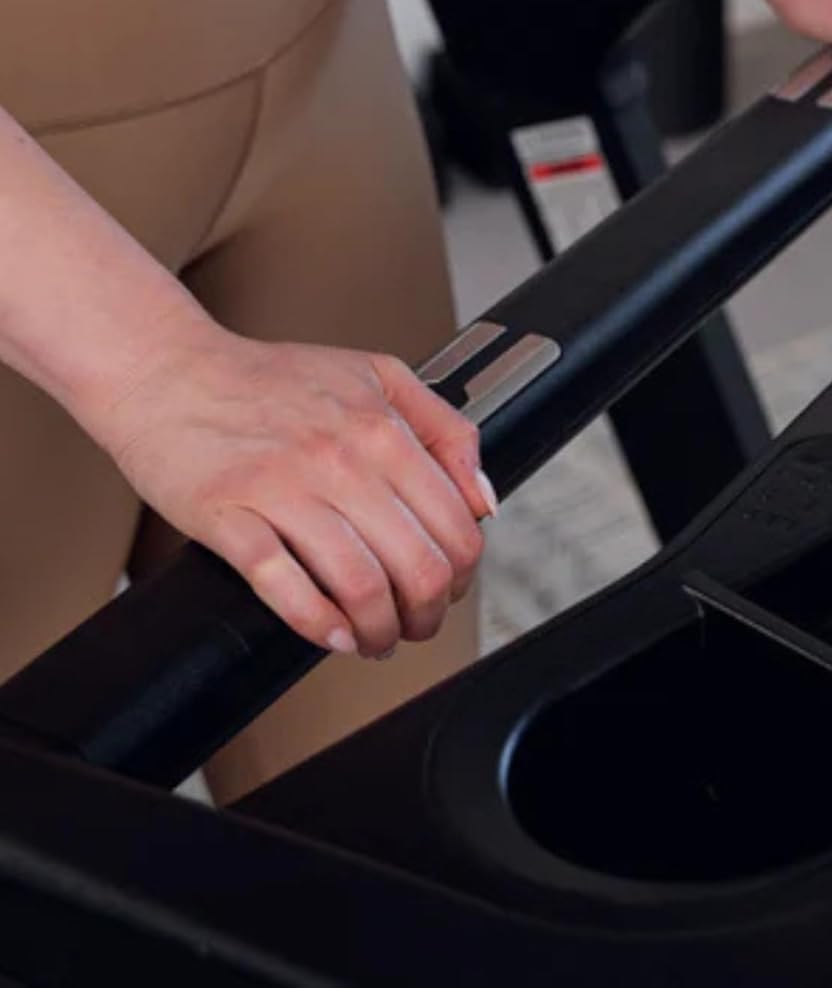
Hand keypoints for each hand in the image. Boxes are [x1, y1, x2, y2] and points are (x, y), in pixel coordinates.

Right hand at [84, 320, 495, 658]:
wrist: (170, 370)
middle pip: (417, 564)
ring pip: (360, 584)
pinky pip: (284, 586)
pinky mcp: (229, 515)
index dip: (461, 573)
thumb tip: (484, 500)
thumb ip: (445, 429)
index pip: (455, 525)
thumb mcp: (379, 376)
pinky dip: (318, 624)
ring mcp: (283, 488)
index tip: (448, 588)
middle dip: (426, 614)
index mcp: (383, 427)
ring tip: (374, 638)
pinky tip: (333, 634)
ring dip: (378, 629)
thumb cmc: (272, 378)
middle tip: (414, 625)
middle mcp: (341, 458)